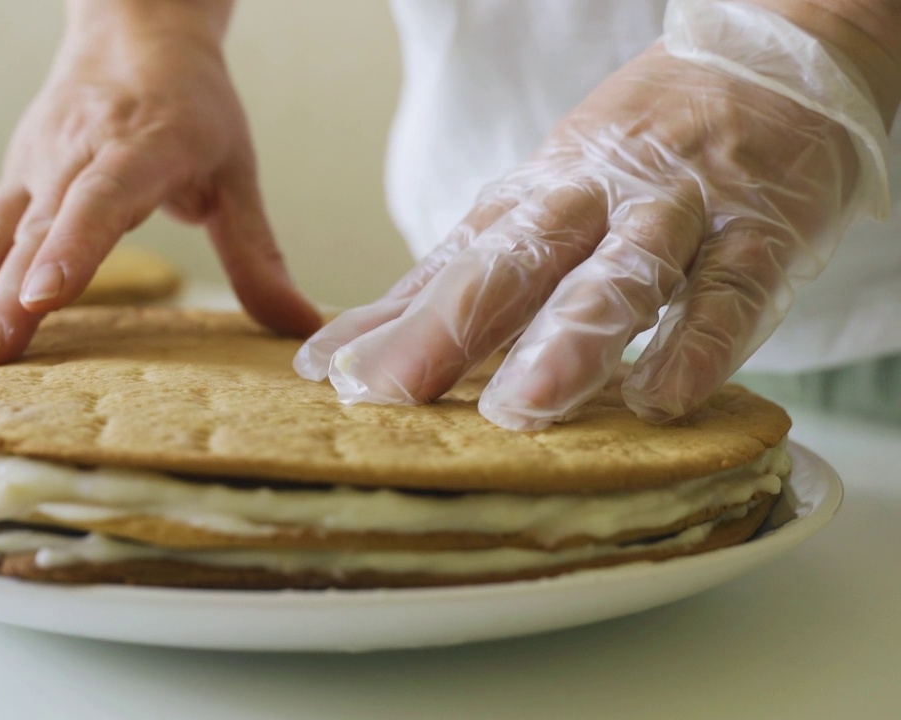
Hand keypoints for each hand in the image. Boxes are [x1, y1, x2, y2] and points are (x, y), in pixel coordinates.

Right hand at [0, 0, 320, 365]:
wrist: (134, 32)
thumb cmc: (193, 107)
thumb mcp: (237, 173)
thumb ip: (259, 254)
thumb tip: (299, 326)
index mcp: (141, 147)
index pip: (102, 198)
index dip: (72, 246)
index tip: (44, 292)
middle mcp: (75, 158)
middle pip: (35, 231)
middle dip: (3, 297)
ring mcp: (33, 171)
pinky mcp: (9, 186)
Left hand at [295, 1, 893, 429]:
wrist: (775, 62)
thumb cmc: (641, 156)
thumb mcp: (546, 202)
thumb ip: (467, 278)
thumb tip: (360, 344)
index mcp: (537, 199)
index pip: (454, 262)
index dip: (391, 320)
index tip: (329, 374)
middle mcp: (596, 200)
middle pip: (516, 263)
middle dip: (448, 328)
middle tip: (389, 392)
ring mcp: (679, 212)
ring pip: (622, 272)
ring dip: (568, 339)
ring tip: (521, 408)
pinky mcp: (763, 230)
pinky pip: (732, 289)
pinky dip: (700, 342)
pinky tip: (662, 398)